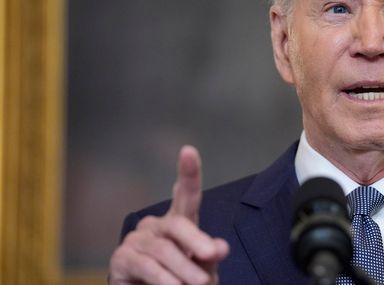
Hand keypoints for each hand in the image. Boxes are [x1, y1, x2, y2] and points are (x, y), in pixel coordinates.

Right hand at [109, 146, 229, 284]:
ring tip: (200, 284)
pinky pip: (145, 266)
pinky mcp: (122, 259)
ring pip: (164, 250)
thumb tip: (221, 247)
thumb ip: (209, 255)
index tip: (188, 151)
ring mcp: (136, 240)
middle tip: (212, 255)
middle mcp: (156, 226)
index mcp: (178, 222)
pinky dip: (163, 278)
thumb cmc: (181, 280)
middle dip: (197, 240)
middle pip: (178, 224)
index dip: (188, 173)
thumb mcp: (201, 268)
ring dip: (184, 269)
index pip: (186, 195)